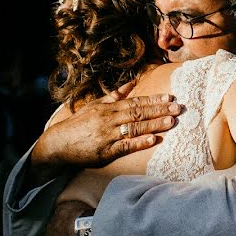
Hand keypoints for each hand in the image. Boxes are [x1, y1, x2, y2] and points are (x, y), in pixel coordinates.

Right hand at [31, 81, 181, 176]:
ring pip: (135, 128)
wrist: (57, 145)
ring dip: (154, 124)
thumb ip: (115, 95)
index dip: (153, 100)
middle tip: (178, 108)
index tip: (169, 98)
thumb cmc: (78, 124)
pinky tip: (153, 140)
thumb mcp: (94, 106)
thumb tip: (132, 83)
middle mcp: (109, 120)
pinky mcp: (106, 152)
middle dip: (159, 110)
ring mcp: (108, 136)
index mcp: (108, 108)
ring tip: (171, 122)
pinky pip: (125, 146)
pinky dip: (140, 143)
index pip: (135, 102)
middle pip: (138, 113)